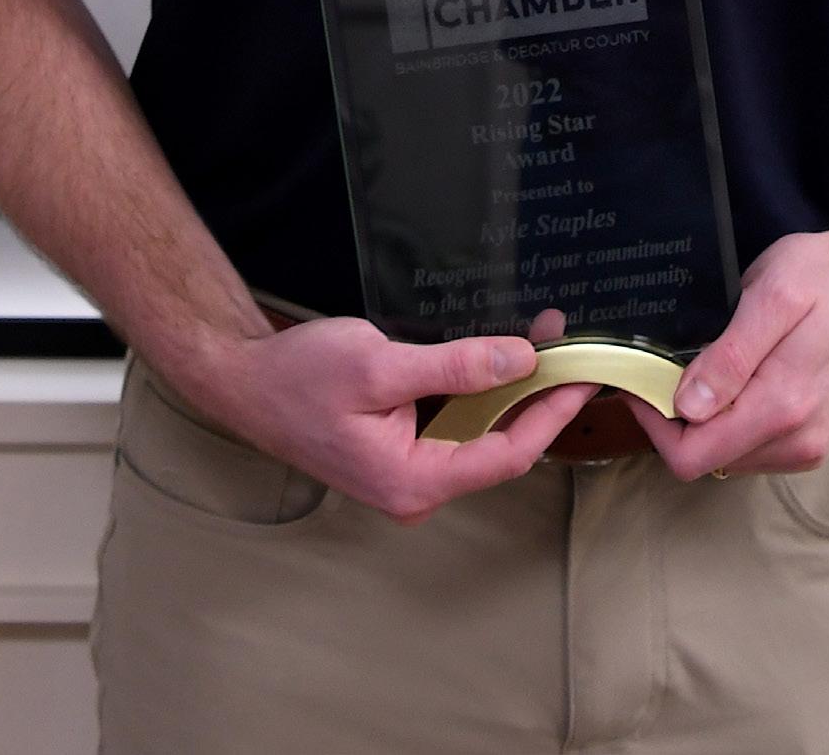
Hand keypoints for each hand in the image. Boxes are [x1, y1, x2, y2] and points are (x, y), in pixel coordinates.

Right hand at [192, 317, 595, 523]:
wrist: (244, 381)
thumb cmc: (300, 377)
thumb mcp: (380, 363)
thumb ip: (454, 367)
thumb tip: (520, 362)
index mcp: (412, 482)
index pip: (507, 454)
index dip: (551, 414)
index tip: (584, 375)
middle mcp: (415, 488)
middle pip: (497, 445)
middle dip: (536, 394)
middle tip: (566, 343)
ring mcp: (407, 471)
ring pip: (477, 432)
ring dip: (508, 387)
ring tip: (542, 339)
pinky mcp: (399, 448)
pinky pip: (453, 423)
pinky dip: (478, 389)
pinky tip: (495, 355)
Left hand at [629, 210, 828, 480]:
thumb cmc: (826, 276)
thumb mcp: (771, 295)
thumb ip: (731, 355)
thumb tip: (688, 406)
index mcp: (783, 407)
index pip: (692, 456)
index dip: (654, 423)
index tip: (641, 380)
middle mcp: (798, 441)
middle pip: (706, 460)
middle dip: (677, 420)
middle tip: (667, 365)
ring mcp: (808, 445)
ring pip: (727, 457)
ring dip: (705, 421)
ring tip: (703, 366)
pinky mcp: (812, 439)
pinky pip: (752, 447)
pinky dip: (731, 421)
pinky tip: (732, 380)